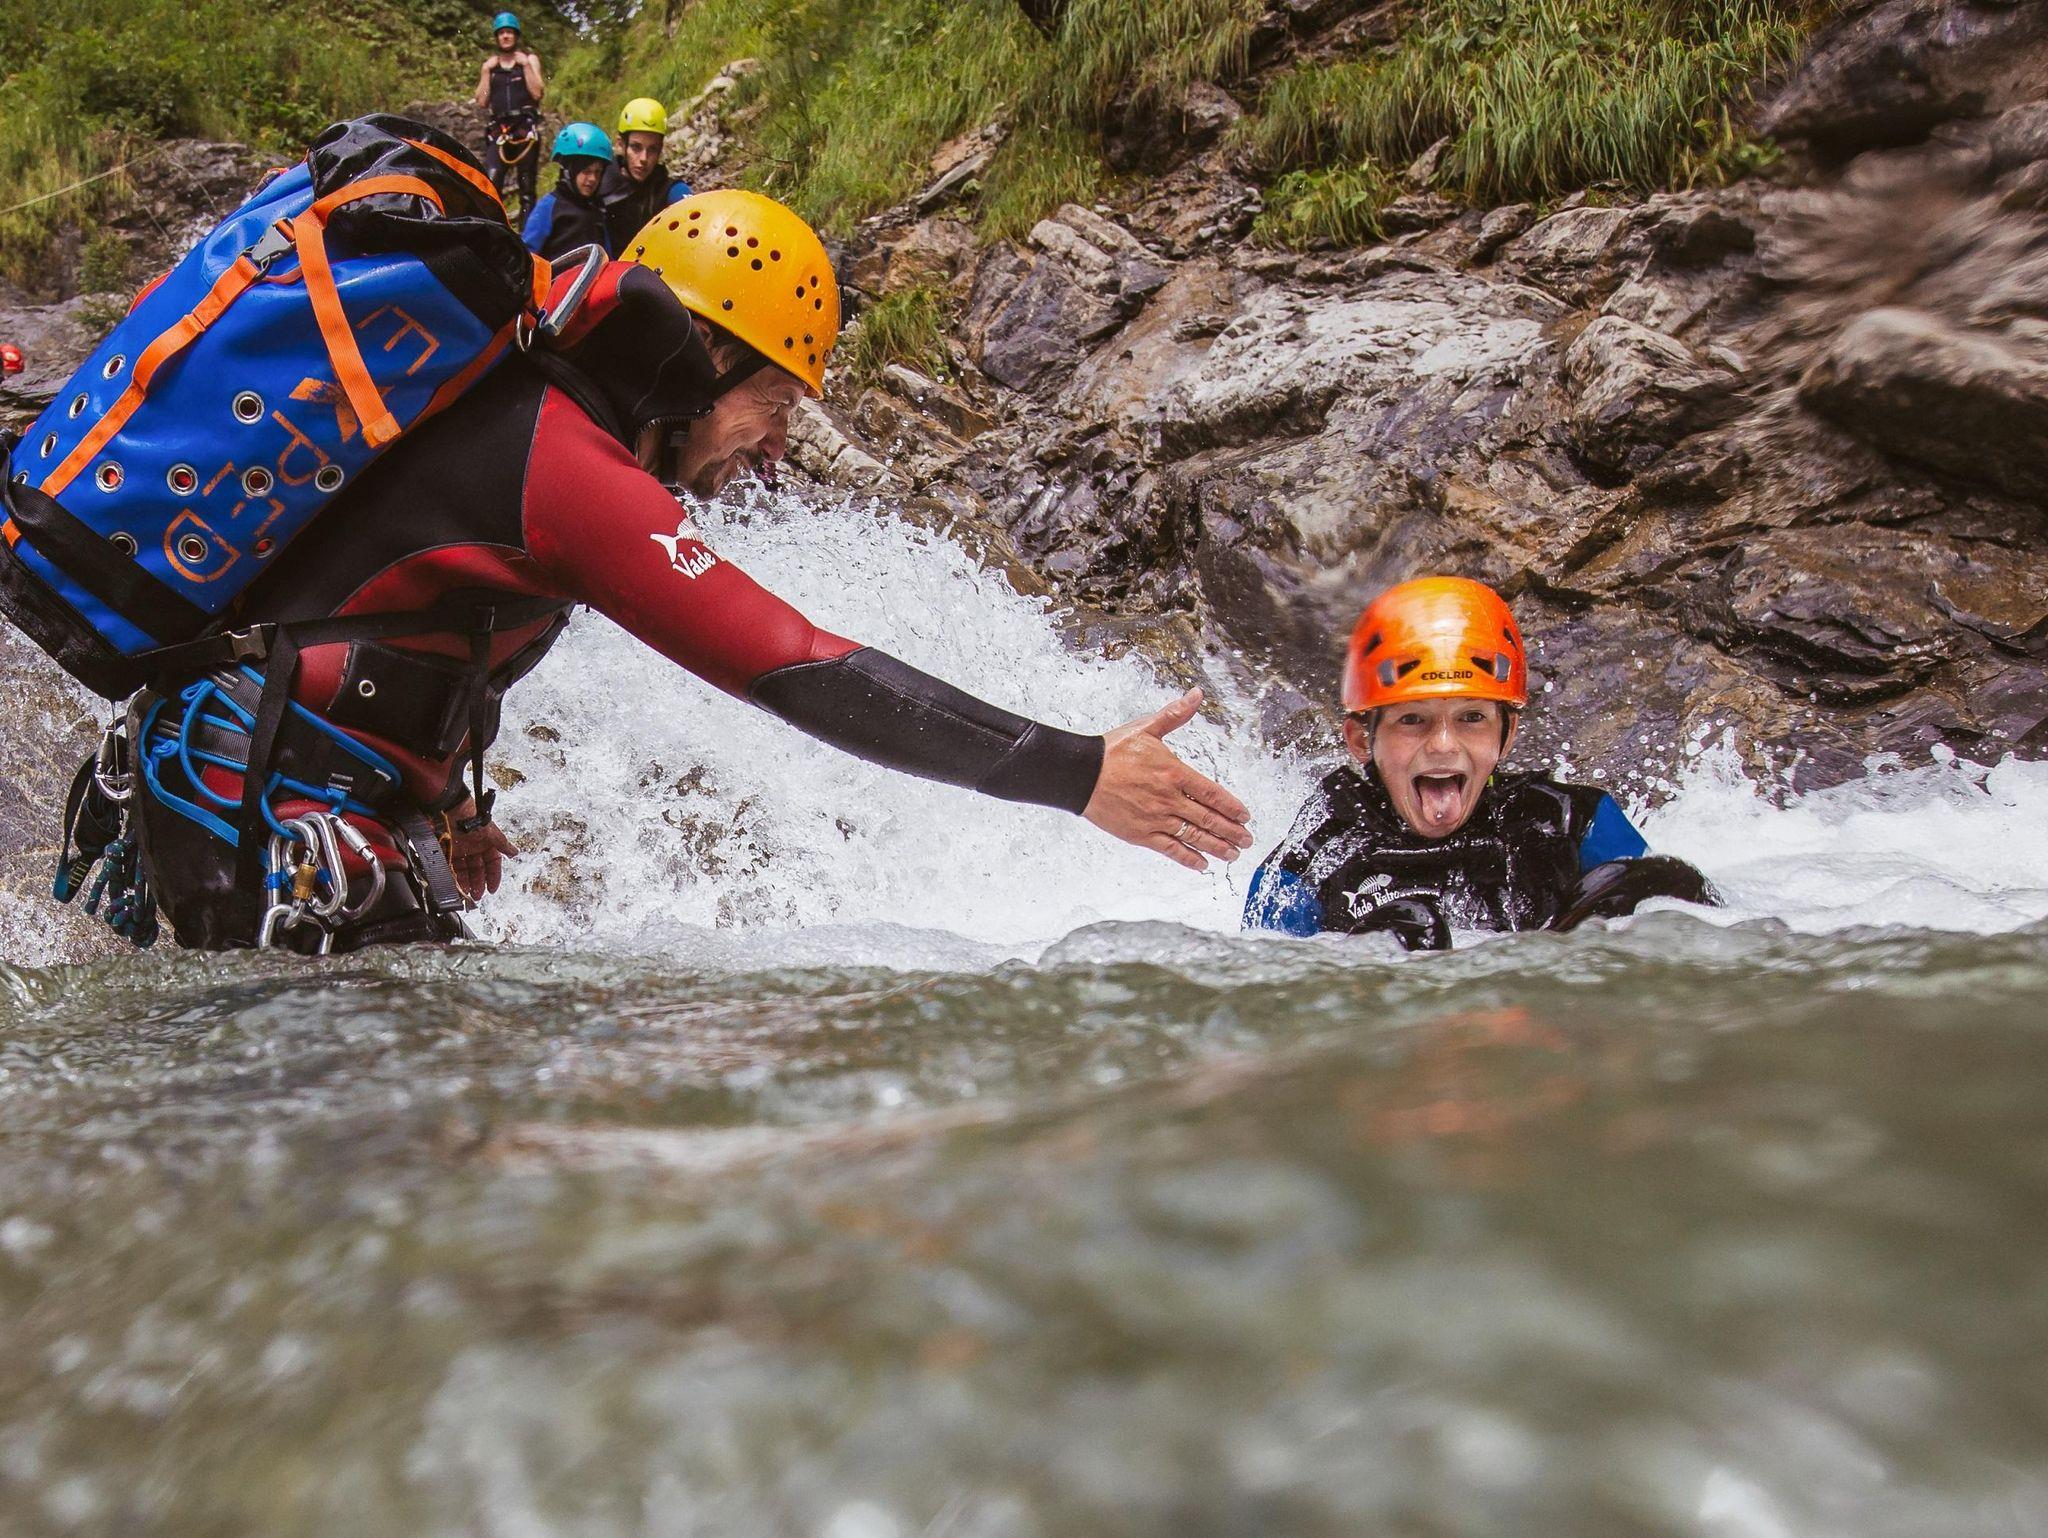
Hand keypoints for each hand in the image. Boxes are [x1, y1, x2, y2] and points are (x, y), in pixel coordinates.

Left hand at [444, 809, 517, 899]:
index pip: (492, 863)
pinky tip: (455, 885)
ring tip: (466, 893)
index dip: (493, 876)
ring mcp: (459, 850)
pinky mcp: (445, 851)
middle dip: (478, 883)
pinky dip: (453, 877)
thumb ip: (502, 844)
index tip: (492, 889)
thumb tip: (515, 852)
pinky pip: (450, 868)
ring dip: (465, 883)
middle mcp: (473, 847)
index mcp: (486, 843)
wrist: (448, 808)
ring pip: (463, 871)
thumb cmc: (471, 816)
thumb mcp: (490, 832)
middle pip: (477, 869)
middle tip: (477, 895)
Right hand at [1083, 688, 1252, 871]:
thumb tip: (1196, 695)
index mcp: (1174, 773)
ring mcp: (1156, 819)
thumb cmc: (1112, 751)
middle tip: (1246, 839)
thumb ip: (1174, 715)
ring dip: (1217, 847)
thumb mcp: (1146, 728)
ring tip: (1232, 854)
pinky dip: (1188, 858)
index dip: (1231, 806)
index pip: (1212, 793)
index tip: (1245, 816)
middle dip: (1231, 831)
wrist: (1081, 774)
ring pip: (1194, 836)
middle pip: (1208, 818)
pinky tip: (1202, 864)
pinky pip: (1170, 849)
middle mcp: (1169, 799)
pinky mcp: (1141, 834)